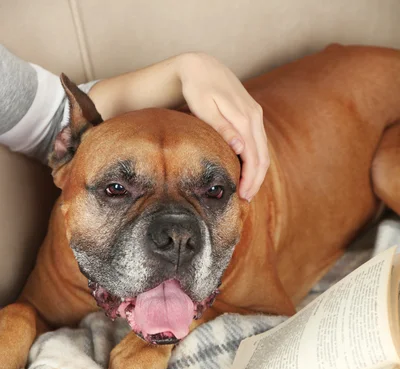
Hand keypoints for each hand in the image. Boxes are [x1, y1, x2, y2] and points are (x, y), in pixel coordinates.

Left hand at [178, 53, 269, 200]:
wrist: (201, 66)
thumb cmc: (196, 88)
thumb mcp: (204, 107)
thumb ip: (222, 127)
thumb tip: (239, 147)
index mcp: (244, 117)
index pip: (253, 156)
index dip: (249, 179)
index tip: (242, 196)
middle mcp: (255, 116)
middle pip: (262, 156)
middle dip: (256, 180)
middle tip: (245, 198)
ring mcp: (256, 114)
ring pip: (263, 150)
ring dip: (258, 172)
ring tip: (247, 189)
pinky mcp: (252, 114)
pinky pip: (259, 142)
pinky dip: (256, 160)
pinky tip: (247, 170)